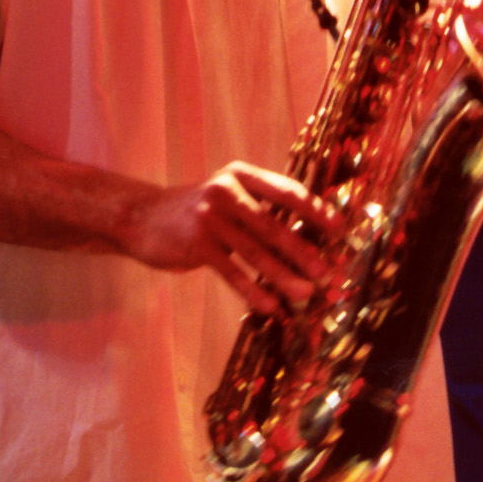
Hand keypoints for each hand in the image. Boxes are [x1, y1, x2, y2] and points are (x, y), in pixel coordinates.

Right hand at [121, 160, 341, 313]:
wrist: (142, 218)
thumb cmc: (196, 212)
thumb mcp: (227, 197)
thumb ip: (259, 209)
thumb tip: (307, 238)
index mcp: (242, 175)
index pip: (286, 191)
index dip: (315, 210)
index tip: (340, 229)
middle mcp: (226, 189)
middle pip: (273, 224)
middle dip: (303, 250)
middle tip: (327, 272)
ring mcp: (209, 216)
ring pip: (255, 251)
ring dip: (283, 275)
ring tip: (306, 293)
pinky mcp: (195, 243)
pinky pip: (231, 271)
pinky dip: (252, 290)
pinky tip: (270, 306)